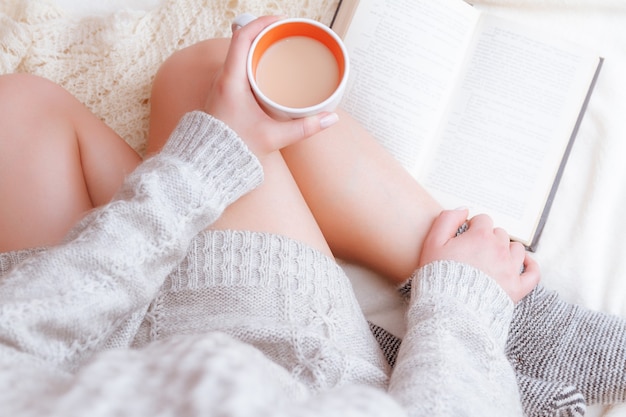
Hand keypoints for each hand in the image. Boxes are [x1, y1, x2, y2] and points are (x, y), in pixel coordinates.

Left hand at [202, 15, 338, 158]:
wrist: (206, 165)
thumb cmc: (233, 150)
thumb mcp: (273, 138)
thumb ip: (303, 128)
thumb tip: (330, 119)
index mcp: (231, 80)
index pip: (242, 37)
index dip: (261, 23)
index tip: (281, 22)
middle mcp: (223, 79)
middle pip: (242, 42)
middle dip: (265, 34)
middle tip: (286, 35)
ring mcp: (221, 87)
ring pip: (239, 56)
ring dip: (258, 48)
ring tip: (280, 49)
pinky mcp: (223, 96)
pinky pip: (238, 69)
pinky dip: (253, 63)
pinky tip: (267, 71)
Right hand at [418, 209, 539, 301]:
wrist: (450, 308)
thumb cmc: (438, 276)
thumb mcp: (432, 243)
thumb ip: (447, 220)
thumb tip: (463, 209)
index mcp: (480, 236)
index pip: (483, 220)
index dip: (472, 227)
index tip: (463, 237)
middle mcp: (499, 249)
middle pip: (499, 233)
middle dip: (488, 238)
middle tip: (473, 251)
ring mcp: (510, 269)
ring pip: (516, 248)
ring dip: (506, 249)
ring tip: (492, 258)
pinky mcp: (517, 288)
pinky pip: (533, 272)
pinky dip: (530, 266)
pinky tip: (523, 263)